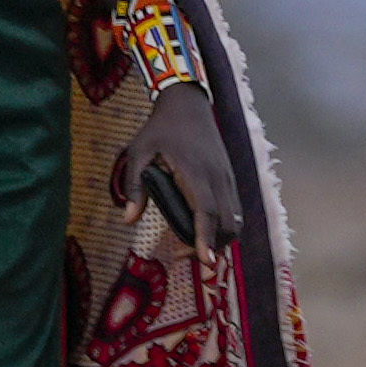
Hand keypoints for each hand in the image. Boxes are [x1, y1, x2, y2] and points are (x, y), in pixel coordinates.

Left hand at [111, 84, 242, 249]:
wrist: (187, 104)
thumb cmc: (159, 129)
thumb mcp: (137, 153)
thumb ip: (134, 186)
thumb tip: (128, 220)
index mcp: (194, 171)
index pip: (206, 211)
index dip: (206, 238)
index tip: (206, 262)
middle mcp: (217, 176)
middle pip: (228, 222)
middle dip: (213, 246)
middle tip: (188, 256)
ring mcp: (227, 176)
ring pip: (236, 218)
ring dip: (221, 238)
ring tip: (197, 246)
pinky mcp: (230, 176)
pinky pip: (235, 208)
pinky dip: (226, 225)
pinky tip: (207, 229)